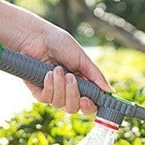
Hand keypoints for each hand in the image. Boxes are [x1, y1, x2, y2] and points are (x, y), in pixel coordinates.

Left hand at [0, 0, 112, 114]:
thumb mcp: (81, 58)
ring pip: (61, 105)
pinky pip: (47, 100)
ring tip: (56, 69)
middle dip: (74, 95)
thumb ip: (96, 76)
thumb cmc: (58, 42)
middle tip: (71, 79)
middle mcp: (68, 92)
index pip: (89, 104)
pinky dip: (49, 87)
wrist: (34, 37)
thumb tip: (110, 91)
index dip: (90, 107)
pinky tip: (47, 73)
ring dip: (60, 87)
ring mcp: (53, 93)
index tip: (89, 100)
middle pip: (75, 108)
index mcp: (81, 84)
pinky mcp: (39, 93)